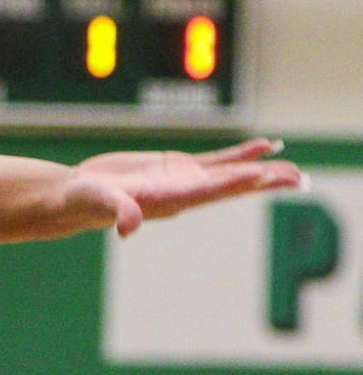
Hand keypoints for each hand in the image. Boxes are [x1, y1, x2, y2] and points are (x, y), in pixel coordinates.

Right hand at [60, 138, 305, 237]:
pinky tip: (265, 148)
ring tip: (291, 167)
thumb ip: (117, 212)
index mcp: (167, 200)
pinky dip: (243, 154)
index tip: (260, 175)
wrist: (77, 197)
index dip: (234, 182)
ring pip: (232, 174)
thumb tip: (128, 226)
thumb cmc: (83, 201)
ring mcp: (185, 180)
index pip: (208, 191)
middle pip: (232, 187)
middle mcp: (184, 193)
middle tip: (297, 179)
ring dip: (262, 171)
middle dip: (264, 183)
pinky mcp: (180, 168)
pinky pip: (219, 160)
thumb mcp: (98, 201)